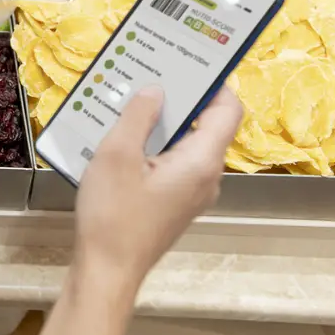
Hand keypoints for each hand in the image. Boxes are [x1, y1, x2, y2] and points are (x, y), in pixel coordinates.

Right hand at [74, 86, 242, 289]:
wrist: (107, 271)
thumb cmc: (113, 214)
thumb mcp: (117, 156)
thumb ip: (138, 117)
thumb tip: (156, 89)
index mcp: (201, 161)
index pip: (228, 110)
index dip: (214, 83)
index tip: (187, 64)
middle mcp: (206, 177)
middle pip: (207, 126)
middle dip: (179, 99)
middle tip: (149, 76)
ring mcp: (192, 193)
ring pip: (187, 146)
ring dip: (162, 124)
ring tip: (129, 105)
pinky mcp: (176, 204)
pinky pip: (174, 164)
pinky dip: (155, 147)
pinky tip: (123, 142)